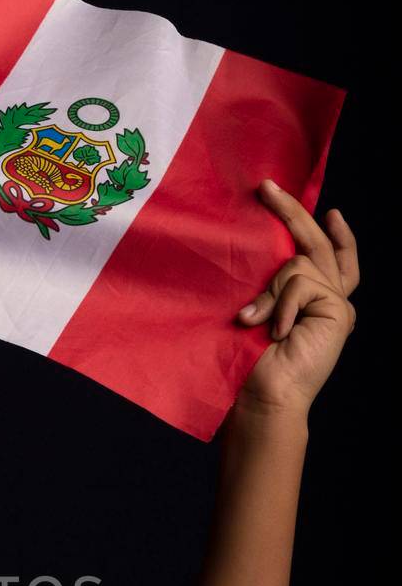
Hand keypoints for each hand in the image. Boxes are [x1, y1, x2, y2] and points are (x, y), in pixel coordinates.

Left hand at [233, 179, 358, 417]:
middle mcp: (330, 301)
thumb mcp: (258, 312)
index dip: (337, 236)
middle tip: (267, 187)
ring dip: (270, 292)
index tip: (329, 212)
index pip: (334, 260)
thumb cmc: (248, 363)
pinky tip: (275, 332)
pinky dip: (280, 304)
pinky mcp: (338, 309)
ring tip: (251, 322)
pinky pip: (299, 281)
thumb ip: (268, 286)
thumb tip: (255, 251)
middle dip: (292, 212)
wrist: (263, 397)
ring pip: (300, 263)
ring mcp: (336, 304)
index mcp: (313, 304)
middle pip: (318, 245)